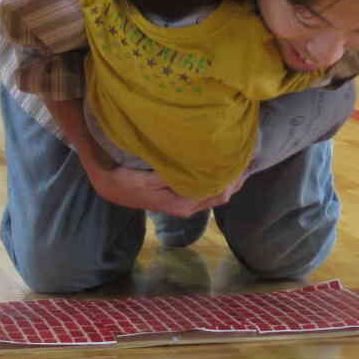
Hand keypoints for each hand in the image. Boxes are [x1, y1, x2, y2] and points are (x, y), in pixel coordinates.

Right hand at [86, 162, 232, 216]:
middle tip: (249, 152)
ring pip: (216, 192)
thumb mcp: (149, 179)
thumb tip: (203, 170)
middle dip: (237, 176)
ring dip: (228, 176)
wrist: (108, 186)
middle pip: (223, 194)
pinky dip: (217, 177)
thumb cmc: (126, 180)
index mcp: (184, 203)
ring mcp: (185, 202)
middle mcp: (189, 206)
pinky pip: (206, 188)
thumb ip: (176, 177)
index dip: (235, 176)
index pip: (220, 192)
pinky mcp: (180, 196)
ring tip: (239, 155)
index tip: (245, 155)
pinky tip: (220, 163)